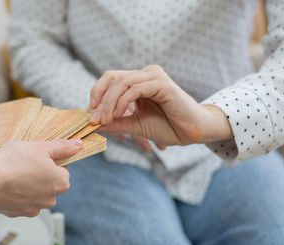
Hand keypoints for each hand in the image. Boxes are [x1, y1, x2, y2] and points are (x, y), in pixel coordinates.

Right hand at [0, 139, 82, 217]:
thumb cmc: (11, 163)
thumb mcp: (39, 147)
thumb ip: (61, 147)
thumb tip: (78, 145)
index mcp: (60, 182)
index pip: (62, 168)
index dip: (49, 160)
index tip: (36, 156)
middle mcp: (51, 199)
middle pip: (48, 182)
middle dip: (38, 173)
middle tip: (23, 163)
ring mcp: (34, 209)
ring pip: (34, 193)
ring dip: (26, 184)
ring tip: (12, 173)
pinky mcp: (17, 214)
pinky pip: (20, 201)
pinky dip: (14, 194)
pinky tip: (5, 184)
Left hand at [89, 65, 232, 145]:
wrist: (192, 132)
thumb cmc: (167, 127)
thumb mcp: (134, 124)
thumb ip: (114, 122)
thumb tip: (92, 123)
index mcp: (139, 80)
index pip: (110, 78)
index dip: (97, 93)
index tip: (91, 114)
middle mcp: (146, 74)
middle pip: (112, 78)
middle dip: (100, 100)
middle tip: (95, 120)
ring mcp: (154, 76)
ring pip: (122, 83)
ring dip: (109, 103)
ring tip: (105, 120)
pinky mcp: (162, 84)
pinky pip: (135, 89)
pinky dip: (122, 102)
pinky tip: (119, 115)